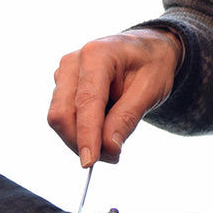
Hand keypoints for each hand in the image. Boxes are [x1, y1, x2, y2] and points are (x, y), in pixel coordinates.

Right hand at [47, 28, 182, 165]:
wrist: (148, 49)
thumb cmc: (152, 65)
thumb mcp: (151, 90)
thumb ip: (127, 118)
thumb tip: (108, 149)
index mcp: (97, 54)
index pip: (86, 102)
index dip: (86, 135)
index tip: (89, 163)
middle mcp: (73, 61)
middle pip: (63, 113)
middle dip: (82, 142)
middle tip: (113, 156)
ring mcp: (64, 73)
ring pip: (60, 119)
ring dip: (81, 139)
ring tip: (113, 140)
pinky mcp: (62, 86)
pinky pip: (64, 117)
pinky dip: (81, 131)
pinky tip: (104, 126)